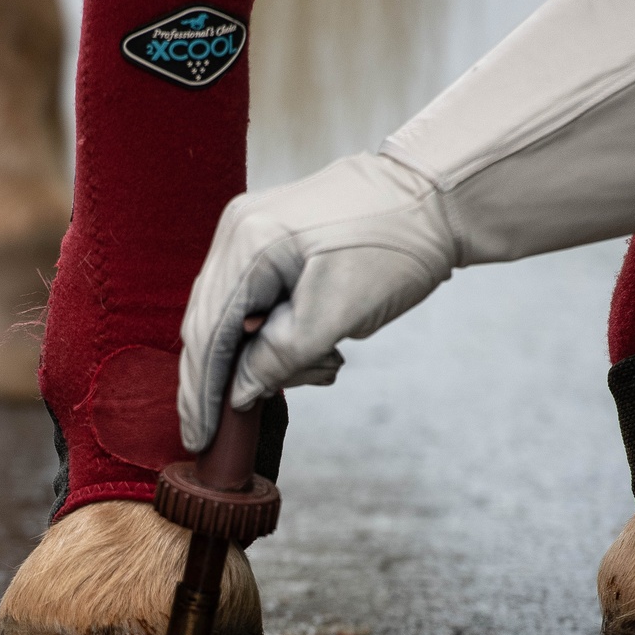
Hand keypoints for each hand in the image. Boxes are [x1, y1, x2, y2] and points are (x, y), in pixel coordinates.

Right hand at [178, 152, 456, 450]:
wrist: (435, 197)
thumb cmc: (395, 247)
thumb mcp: (339, 313)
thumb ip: (280, 357)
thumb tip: (238, 391)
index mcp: (249, 242)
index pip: (207, 332)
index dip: (200, 392)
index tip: (199, 438)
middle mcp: (238, 230)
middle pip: (211, 324)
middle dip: (233, 378)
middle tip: (246, 423)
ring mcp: (253, 231)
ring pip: (237, 317)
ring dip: (271, 357)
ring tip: (328, 364)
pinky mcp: (273, 239)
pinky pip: (259, 300)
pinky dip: (283, 334)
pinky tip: (323, 350)